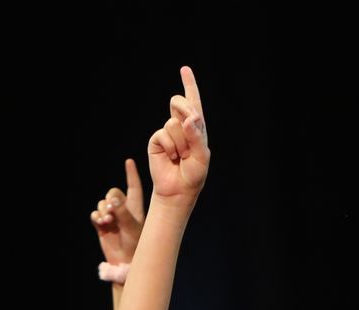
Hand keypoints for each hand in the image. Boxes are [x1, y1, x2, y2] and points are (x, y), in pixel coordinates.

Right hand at [91, 159, 145, 265]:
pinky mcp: (102, 226)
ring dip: (102, 210)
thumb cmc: (135, 244)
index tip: (129, 162)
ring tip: (107, 221)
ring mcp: (112, 217)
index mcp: (135, 207)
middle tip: (111, 212)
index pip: (133, 186)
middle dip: (110, 199)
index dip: (131, 174)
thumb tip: (111, 200)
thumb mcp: (132, 227)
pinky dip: (96, 217)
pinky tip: (100, 223)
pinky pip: (95, 214)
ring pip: (102, 203)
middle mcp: (123, 209)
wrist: (125, 261)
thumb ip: (122, 212)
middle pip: (113, 193)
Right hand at [147, 67, 209, 203]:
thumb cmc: (194, 174)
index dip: (189, 84)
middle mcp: (181, 126)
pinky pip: (163, 134)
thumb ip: (197, 135)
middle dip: (185, 110)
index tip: (184, 69)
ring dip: (181, 142)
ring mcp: (167, 132)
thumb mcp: (202, 155)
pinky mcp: (156, 140)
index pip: (193, 102)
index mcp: (195, 126)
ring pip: (173, 122)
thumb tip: (187, 118)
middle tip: (189, 128)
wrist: (178, 190)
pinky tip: (172, 158)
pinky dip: (171, 147)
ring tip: (181, 156)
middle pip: (179, 102)